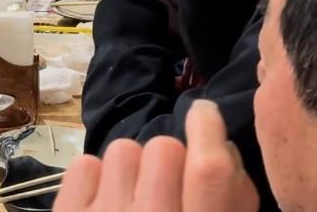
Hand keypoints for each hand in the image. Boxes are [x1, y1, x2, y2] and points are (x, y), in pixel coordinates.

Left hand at [53, 100, 258, 211]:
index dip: (209, 130)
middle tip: (166, 190)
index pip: (210, 171)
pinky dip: (96, 180)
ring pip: (124, 150)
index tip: (204, 115)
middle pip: (165, 149)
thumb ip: (230, 204)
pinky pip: (86, 164)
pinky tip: (103, 206)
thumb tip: (222, 149)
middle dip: (170, 160)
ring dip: (133, 169)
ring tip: (133, 200)